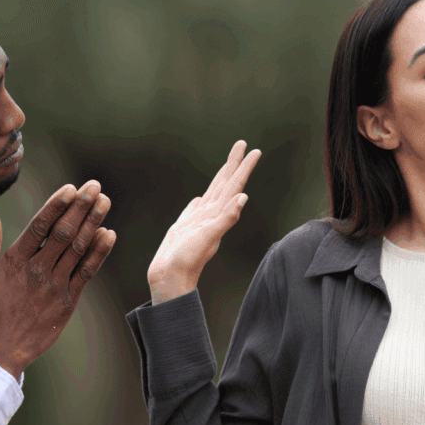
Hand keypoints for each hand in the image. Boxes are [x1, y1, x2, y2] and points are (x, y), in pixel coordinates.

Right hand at [0, 180, 116, 379]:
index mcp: (13, 262)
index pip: (39, 227)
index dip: (56, 206)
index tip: (70, 188)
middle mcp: (37, 271)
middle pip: (63, 232)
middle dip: (80, 207)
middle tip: (95, 186)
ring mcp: (54, 286)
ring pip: (78, 249)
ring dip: (93, 223)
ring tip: (105, 201)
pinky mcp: (67, 301)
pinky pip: (87, 272)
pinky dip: (99, 253)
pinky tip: (109, 234)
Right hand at [147, 141, 259, 303]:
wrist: (170, 280)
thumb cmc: (188, 261)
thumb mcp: (209, 238)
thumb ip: (226, 219)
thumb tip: (242, 199)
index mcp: (218, 215)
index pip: (235, 186)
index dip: (244, 168)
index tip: (254, 150)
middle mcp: (211, 216)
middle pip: (226, 184)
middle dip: (234, 164)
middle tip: (242, 144)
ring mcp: (198, 222)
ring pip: (212, 193)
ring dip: (221, 178)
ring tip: (227, 164)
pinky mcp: (185, 228)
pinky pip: (195, 210)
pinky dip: (200, 201)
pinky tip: (201, 198)